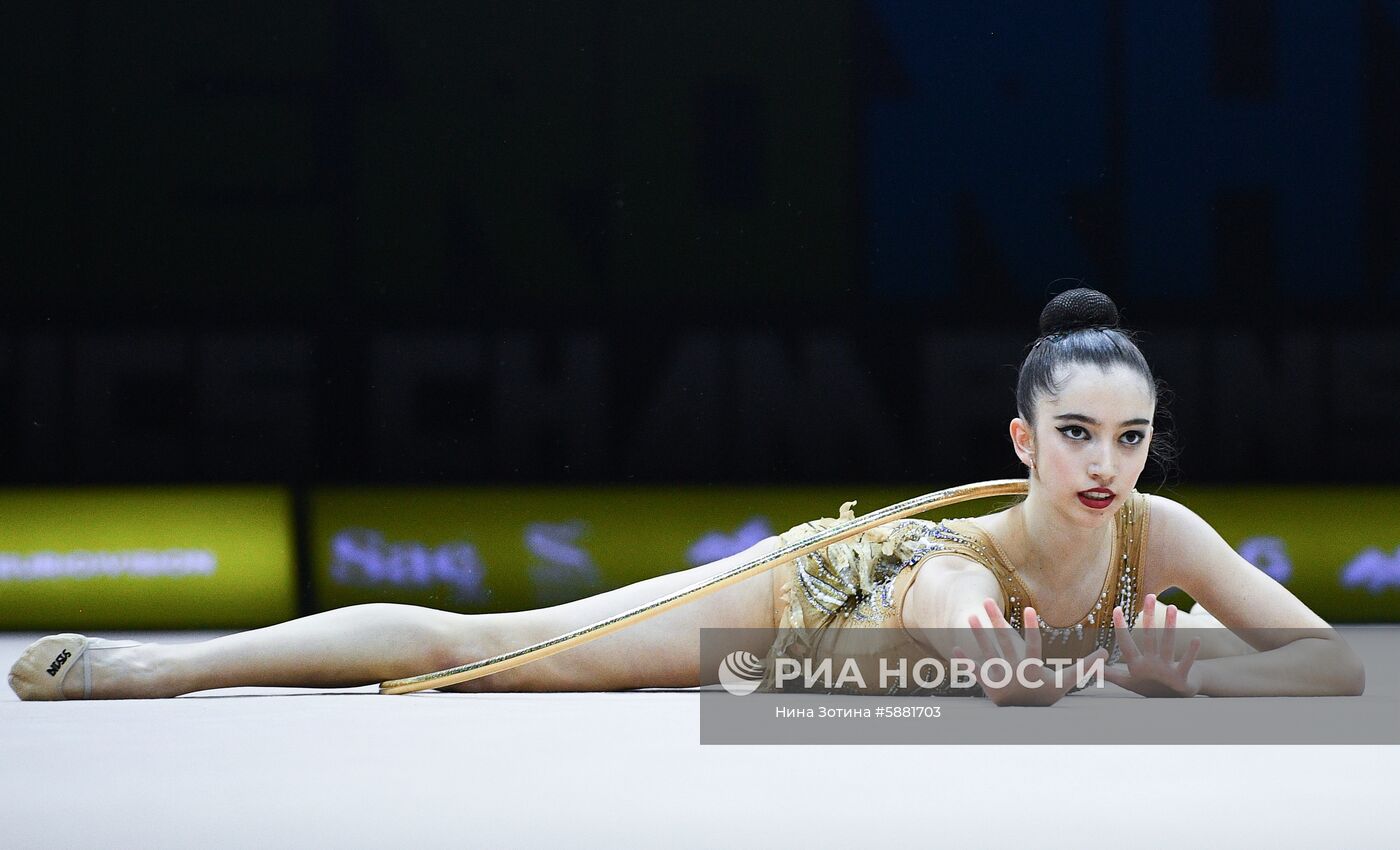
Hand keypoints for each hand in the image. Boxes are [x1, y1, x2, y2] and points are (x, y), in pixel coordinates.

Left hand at [952, 598, 1108, 706]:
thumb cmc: (1046, 696)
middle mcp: (1016, 674)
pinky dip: (965, 662)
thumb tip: (1105, 651)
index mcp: (1033, 670)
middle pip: (1005, 643)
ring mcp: (1001, 680)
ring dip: (978, 634)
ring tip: (970, 615)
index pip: (1034, 646)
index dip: (1032, 628)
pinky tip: (954, 648)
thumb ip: (1083, 666)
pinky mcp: (989, 688)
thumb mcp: (1065, 683)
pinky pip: (976, 673)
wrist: (1029, 723)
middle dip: (995, 620)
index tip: (1029, 608)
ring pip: (988, 653)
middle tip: (987, 600)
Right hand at [1102, 593, 1202, 696]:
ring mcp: (1166, 672)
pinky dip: (1192, 652)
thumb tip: (1091, 666)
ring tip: (1173, 607)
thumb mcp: (1128, 682)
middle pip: (1149, 638)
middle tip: (1150, 595)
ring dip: (1170, 626)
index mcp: (1136, 665)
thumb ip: (1110, 673)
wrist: (1172, 703)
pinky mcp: (1181, 678)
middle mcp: (1150, 666)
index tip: (1118, 608)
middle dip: (1149, 616)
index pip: (1126, 643)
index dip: (1121, 627)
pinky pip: (1187, 663)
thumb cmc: (1150, 686)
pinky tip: (1197, 638)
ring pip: (1168, 645)